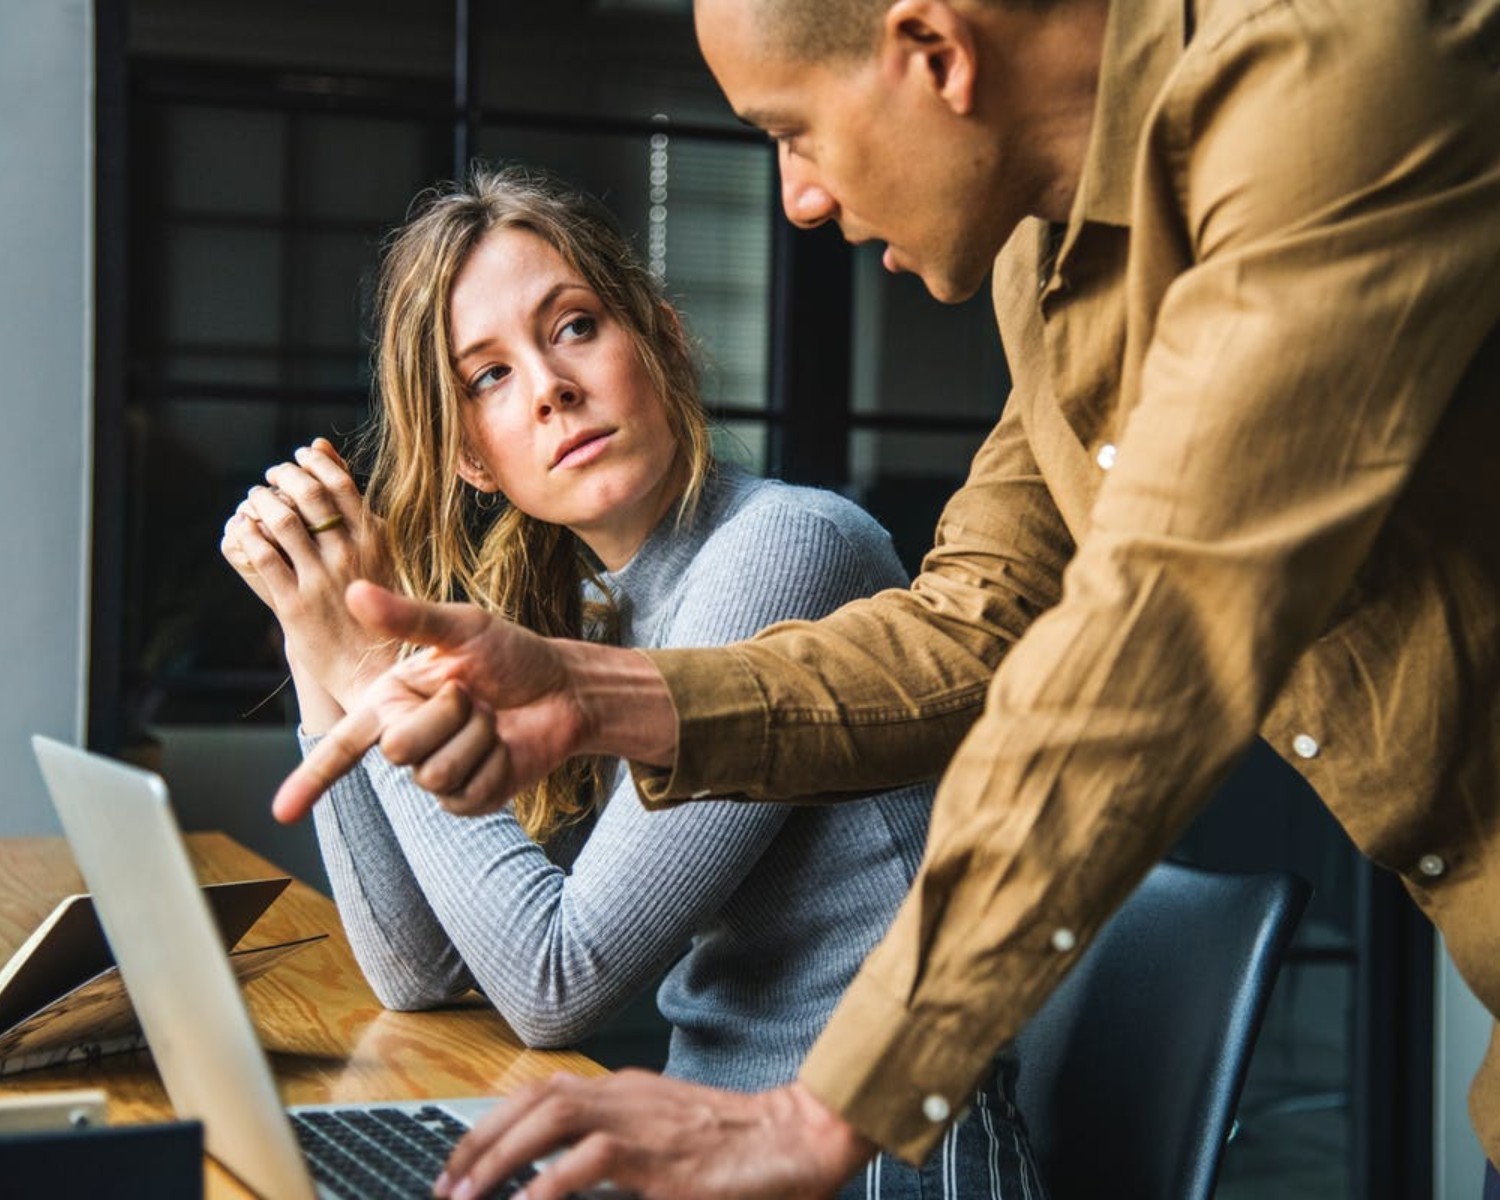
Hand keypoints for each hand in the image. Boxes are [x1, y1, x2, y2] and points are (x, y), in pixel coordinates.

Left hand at [220, 438, 396, 711]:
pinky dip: (249, 535)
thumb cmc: (378, 605)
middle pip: (309, 495)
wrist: (373, 667)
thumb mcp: (378, 552)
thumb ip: (354, 507)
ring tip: (256, 498)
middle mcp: (350, 556)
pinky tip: (245, 528)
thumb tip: (324, 450)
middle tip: (272, 474)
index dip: (314, 463)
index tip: (299, 456)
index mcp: (376, 541)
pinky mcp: (294, 605)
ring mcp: (321, 580)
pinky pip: (264, 558)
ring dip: (261, 501)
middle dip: (284, 476)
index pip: (340, 483)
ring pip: (283, 522)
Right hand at [273, 581, 597, 821]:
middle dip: (446, 714)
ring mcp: (438, 774)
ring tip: (492, 717)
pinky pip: (468, 794)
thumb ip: (409, 617)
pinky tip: (506, 746)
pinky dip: (495, 764)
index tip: (280, 813)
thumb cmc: (512, 654)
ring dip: (476, 737)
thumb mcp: (463, 627)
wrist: (564, 689)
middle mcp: (407, 739)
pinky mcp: (470, 799)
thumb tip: (353, 591)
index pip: (342, 745)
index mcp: (391, 701)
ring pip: (435, 774)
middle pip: (398, 749)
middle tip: (473, 694)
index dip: (310, 780)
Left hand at [434, 1073, 874, 1199]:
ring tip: (468, 1196)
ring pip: (552, 1116)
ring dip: (501, 1155)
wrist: (800, 1139)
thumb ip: (621, 1151)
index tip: (461, 1162)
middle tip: (446, 1185)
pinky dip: (549, 1184)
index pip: (542, 1091)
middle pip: (534, 1099)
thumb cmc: (741, 1147)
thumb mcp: (669, 1139)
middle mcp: (627, 1095)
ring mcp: (644, 1120)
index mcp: (627, 1091)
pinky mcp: (661, 1157)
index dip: (493, 1123)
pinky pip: (592, 1160)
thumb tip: (566, 1179)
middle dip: (480, 1140)